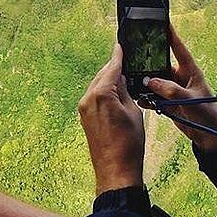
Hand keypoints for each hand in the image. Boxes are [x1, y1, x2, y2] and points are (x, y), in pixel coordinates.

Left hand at [78, 44, 143, 194]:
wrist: (115, 170)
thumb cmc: (129, 143)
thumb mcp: (133, 112)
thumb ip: (126, 92)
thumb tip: (121, 80)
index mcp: (102, 94)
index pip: (112, 68)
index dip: (118, 56)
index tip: (120, 46)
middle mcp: (88, 98)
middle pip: (102, 75)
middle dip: (113, 68)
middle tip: (124, 59)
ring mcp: (83, 108)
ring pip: (97, 86)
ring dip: (108, 80)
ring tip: (122, 76)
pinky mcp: (83, 117)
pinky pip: (93, 97)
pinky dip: (103, 92)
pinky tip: (114, 92)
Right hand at [145, 26, 216, 151]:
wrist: (209, 137)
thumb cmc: (207, 114)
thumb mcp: (191, 100)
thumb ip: (171, 90)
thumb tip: (150, 81)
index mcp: (190, 72)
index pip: (179, 49)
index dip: (171, 35)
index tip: (163, 22)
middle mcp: (179, 78)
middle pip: (160, 64)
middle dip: (148, 61)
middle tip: (134, 55)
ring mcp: (172, 90)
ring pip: (154, 81)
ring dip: (144, 82)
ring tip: (132, 80)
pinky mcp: (167, 102)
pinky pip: (152, 96)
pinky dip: (144, 97)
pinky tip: (138, 98)